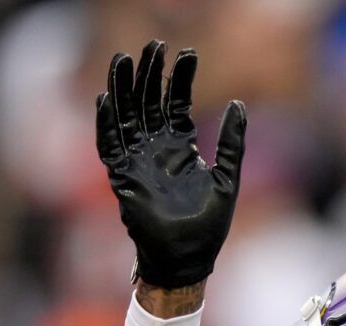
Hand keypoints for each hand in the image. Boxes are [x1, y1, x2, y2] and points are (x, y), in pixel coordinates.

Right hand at [94, 41, 245, 287]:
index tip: (187, 54)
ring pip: (125, 117)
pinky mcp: (123, 178)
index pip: (176, 103)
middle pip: (147, 102)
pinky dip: (106, 124)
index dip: (179, 79)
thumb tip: (239, 103)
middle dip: (148, 74)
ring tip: (124, 60)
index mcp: (180, 147)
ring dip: (123, 89)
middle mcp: (155, 149)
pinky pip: (110, 146)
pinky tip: (106, 99)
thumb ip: (231, 142)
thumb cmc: (208, 226)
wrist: (188, 260)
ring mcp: (137, 162)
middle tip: (153, 46)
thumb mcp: (227, 177)